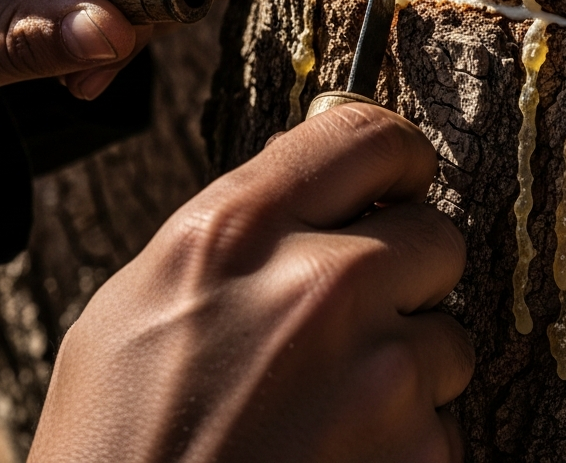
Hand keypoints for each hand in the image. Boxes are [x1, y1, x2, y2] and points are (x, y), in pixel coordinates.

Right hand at [29, 104, 472, 462]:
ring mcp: (378, 375)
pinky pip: (444, 425)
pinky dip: (405, 443)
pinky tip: (335, 457)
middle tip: (349, 317)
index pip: (364, 135)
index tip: (399, 175)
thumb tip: (304, 183)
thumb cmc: (117, 440)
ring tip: (325, 408)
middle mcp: (319, 285)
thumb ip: (234, 230)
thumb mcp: (138, 300)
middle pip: (434, 234)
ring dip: (406, 366)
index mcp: (237, 232)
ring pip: (448, 337)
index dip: (393, 154)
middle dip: (403, 273)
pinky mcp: (416, 457)